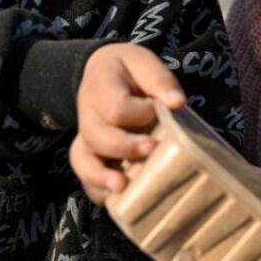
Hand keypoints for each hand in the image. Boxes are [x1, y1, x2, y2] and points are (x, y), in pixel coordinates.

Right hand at [70, 43, 184, 203]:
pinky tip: (114, 199)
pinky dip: (96, 189)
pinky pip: (84, 174)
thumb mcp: (143, 61)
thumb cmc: (128, 70)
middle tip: (151, 148)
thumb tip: (177, 103)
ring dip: (101, 175)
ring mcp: (86, 137)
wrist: (101, 71)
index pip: (116, 107)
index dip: (139, 112)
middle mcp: (88, 114)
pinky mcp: (89, 154)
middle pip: (96, 135)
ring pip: (83, 158)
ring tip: (121, 186)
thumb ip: (159, 79)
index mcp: (100, 88)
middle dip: (123, 146)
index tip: (158, 109)